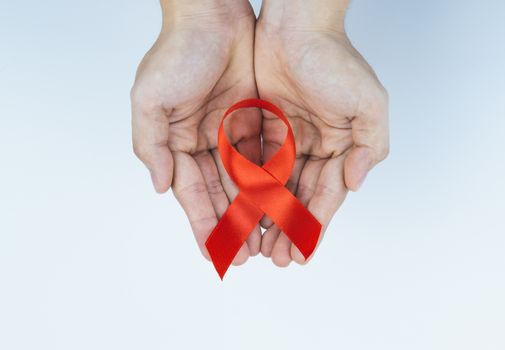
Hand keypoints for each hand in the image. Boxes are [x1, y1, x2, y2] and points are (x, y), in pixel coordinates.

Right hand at [131, 0, 261, 264]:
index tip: (214, 254)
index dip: (203, 224)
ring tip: (266, 240)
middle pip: (220, 194)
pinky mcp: (256, 121)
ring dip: (254, 211)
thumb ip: (151, 145)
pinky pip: (266, 157)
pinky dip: (272, 181)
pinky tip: (281, 204)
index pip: (192, 194)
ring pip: (246, 182)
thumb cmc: (177, 52)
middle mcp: (205, 144)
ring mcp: (231, 133)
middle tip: (246, 257)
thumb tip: (160, 187)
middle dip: (232, 226)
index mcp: (178, 144)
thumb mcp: (149, 99)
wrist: (213, 15)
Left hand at [255, 0, 388, 265]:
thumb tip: (354, 184)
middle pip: (299, 198)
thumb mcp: (369, 103)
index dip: (314, 226)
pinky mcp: (261, 128)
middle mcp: (313, 147)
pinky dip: (249, 190)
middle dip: (289, 230)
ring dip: (268, 218)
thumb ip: (370, 146)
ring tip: (258, 246)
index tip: (303, 255)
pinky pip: (253, 165)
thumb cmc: (335, 59)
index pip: (326, 196)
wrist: (296, 24)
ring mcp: (287, 139)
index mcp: (339, 147)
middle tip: (277, 260)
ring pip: (275, 188)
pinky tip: (242, 212)